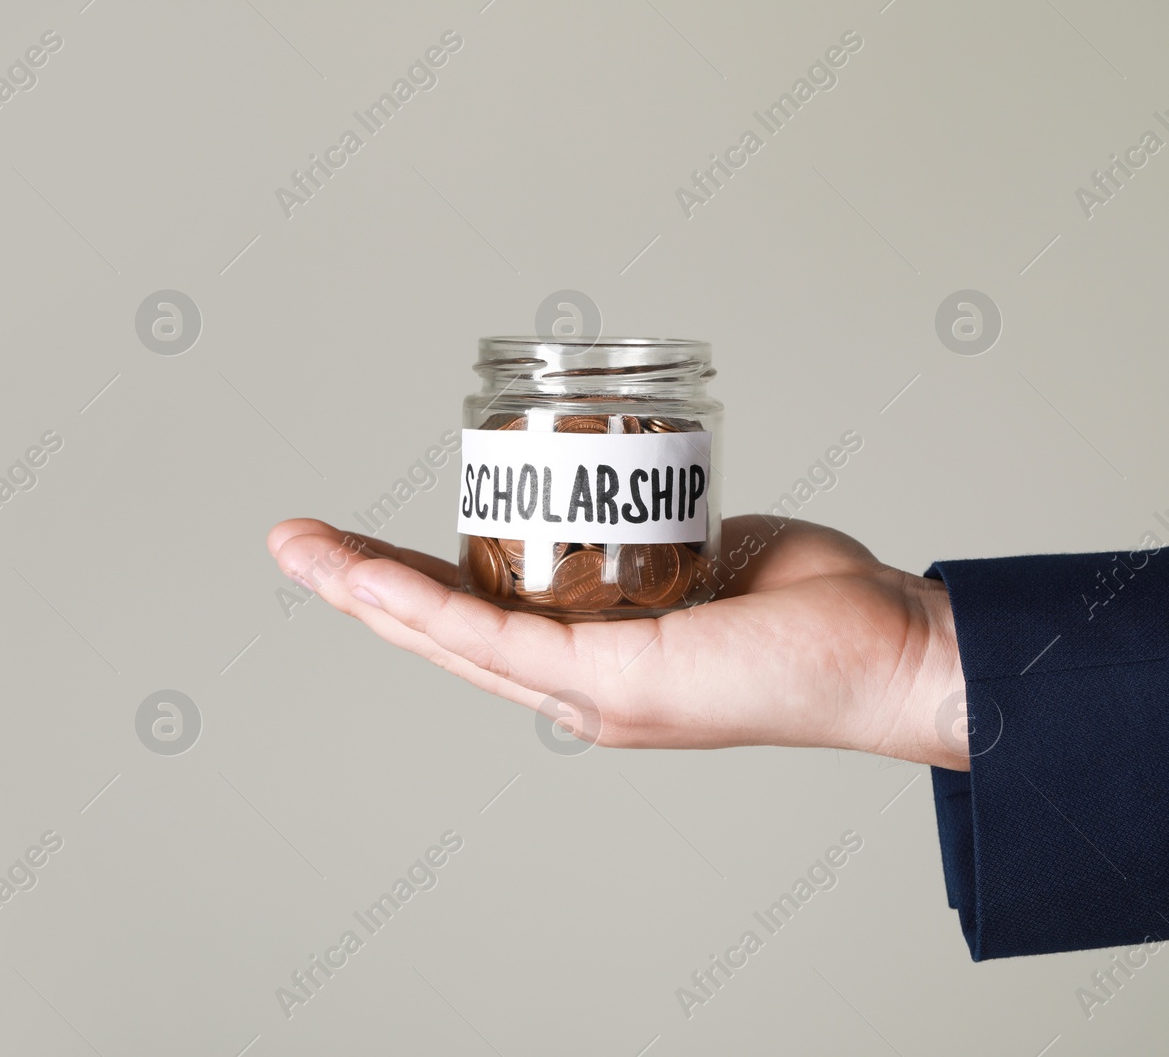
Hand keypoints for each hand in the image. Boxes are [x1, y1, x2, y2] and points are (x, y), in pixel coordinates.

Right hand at [268, 515, 968, 769]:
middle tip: (290, 542)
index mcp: (596, 658)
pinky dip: (425, 608)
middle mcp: (579, 688)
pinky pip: (498, 640)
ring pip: (449, 638)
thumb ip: (650, 536)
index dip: (405, 580)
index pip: (479, 615)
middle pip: (442, 631)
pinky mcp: (610, 683)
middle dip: (356, 584)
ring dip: (364, 592)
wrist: (894, 650)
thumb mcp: (705, 551)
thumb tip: (627, 492)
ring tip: (300, 551)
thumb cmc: (814, 609)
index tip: (353, 544)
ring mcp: (589, 693)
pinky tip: (369, 579)